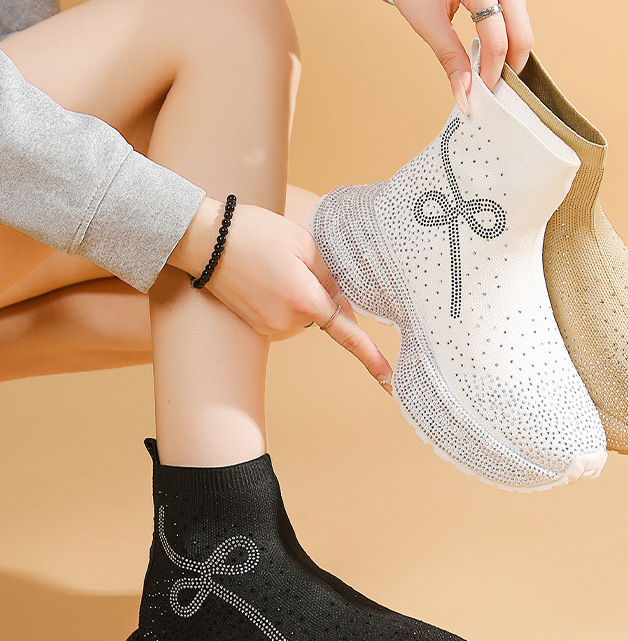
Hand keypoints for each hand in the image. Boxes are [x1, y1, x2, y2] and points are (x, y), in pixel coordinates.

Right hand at [170, 196, 392, 392]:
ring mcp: (272, 328)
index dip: (372, 359)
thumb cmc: (254, 234)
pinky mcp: (259, 327)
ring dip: (300, 293)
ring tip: (272, 266)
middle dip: (321, 290)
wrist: (202, 241)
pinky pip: (286, 316)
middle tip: (292, 260)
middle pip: (324, 313)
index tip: (390, 384)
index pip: (348, 335)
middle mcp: (289, 322)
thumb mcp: (304, 243)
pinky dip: (283, 299)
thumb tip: (346, 299)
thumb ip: (332, 273)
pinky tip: (264, 278)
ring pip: (305, 314)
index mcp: (305, 300)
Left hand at [391, 0, 533, 110]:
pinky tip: (491, 54)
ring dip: (510, 54)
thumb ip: (449, 55)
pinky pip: (516, 20)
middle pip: (521, 35)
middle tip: (491, 86)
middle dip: (509, 67)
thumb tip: (464, 91)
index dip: (492, 71)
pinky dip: (507, 40)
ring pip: (522, 28)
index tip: (483, 91)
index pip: (497, 40)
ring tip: (489, 71)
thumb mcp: (427, 21)